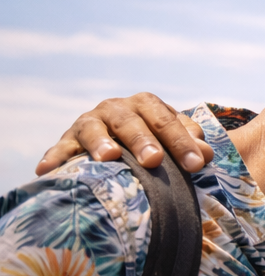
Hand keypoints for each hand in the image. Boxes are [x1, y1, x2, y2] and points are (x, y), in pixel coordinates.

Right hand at [36, 93, 212, 175]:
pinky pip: (60, 148)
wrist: (119, 133)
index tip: (197, 164)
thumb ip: (191, 143)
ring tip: (107, 157)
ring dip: (99, 143)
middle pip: (130, 123)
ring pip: (94, 130)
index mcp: (147, 105)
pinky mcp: (68, 139)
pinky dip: (54, 157)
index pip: (167, 122)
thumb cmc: (155, 139)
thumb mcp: (174, 136)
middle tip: (153, 160)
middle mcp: (116, 109)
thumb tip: (207, 154)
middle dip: (142, 141)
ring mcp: (90, 122)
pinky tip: (46, 170)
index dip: (183, 142)